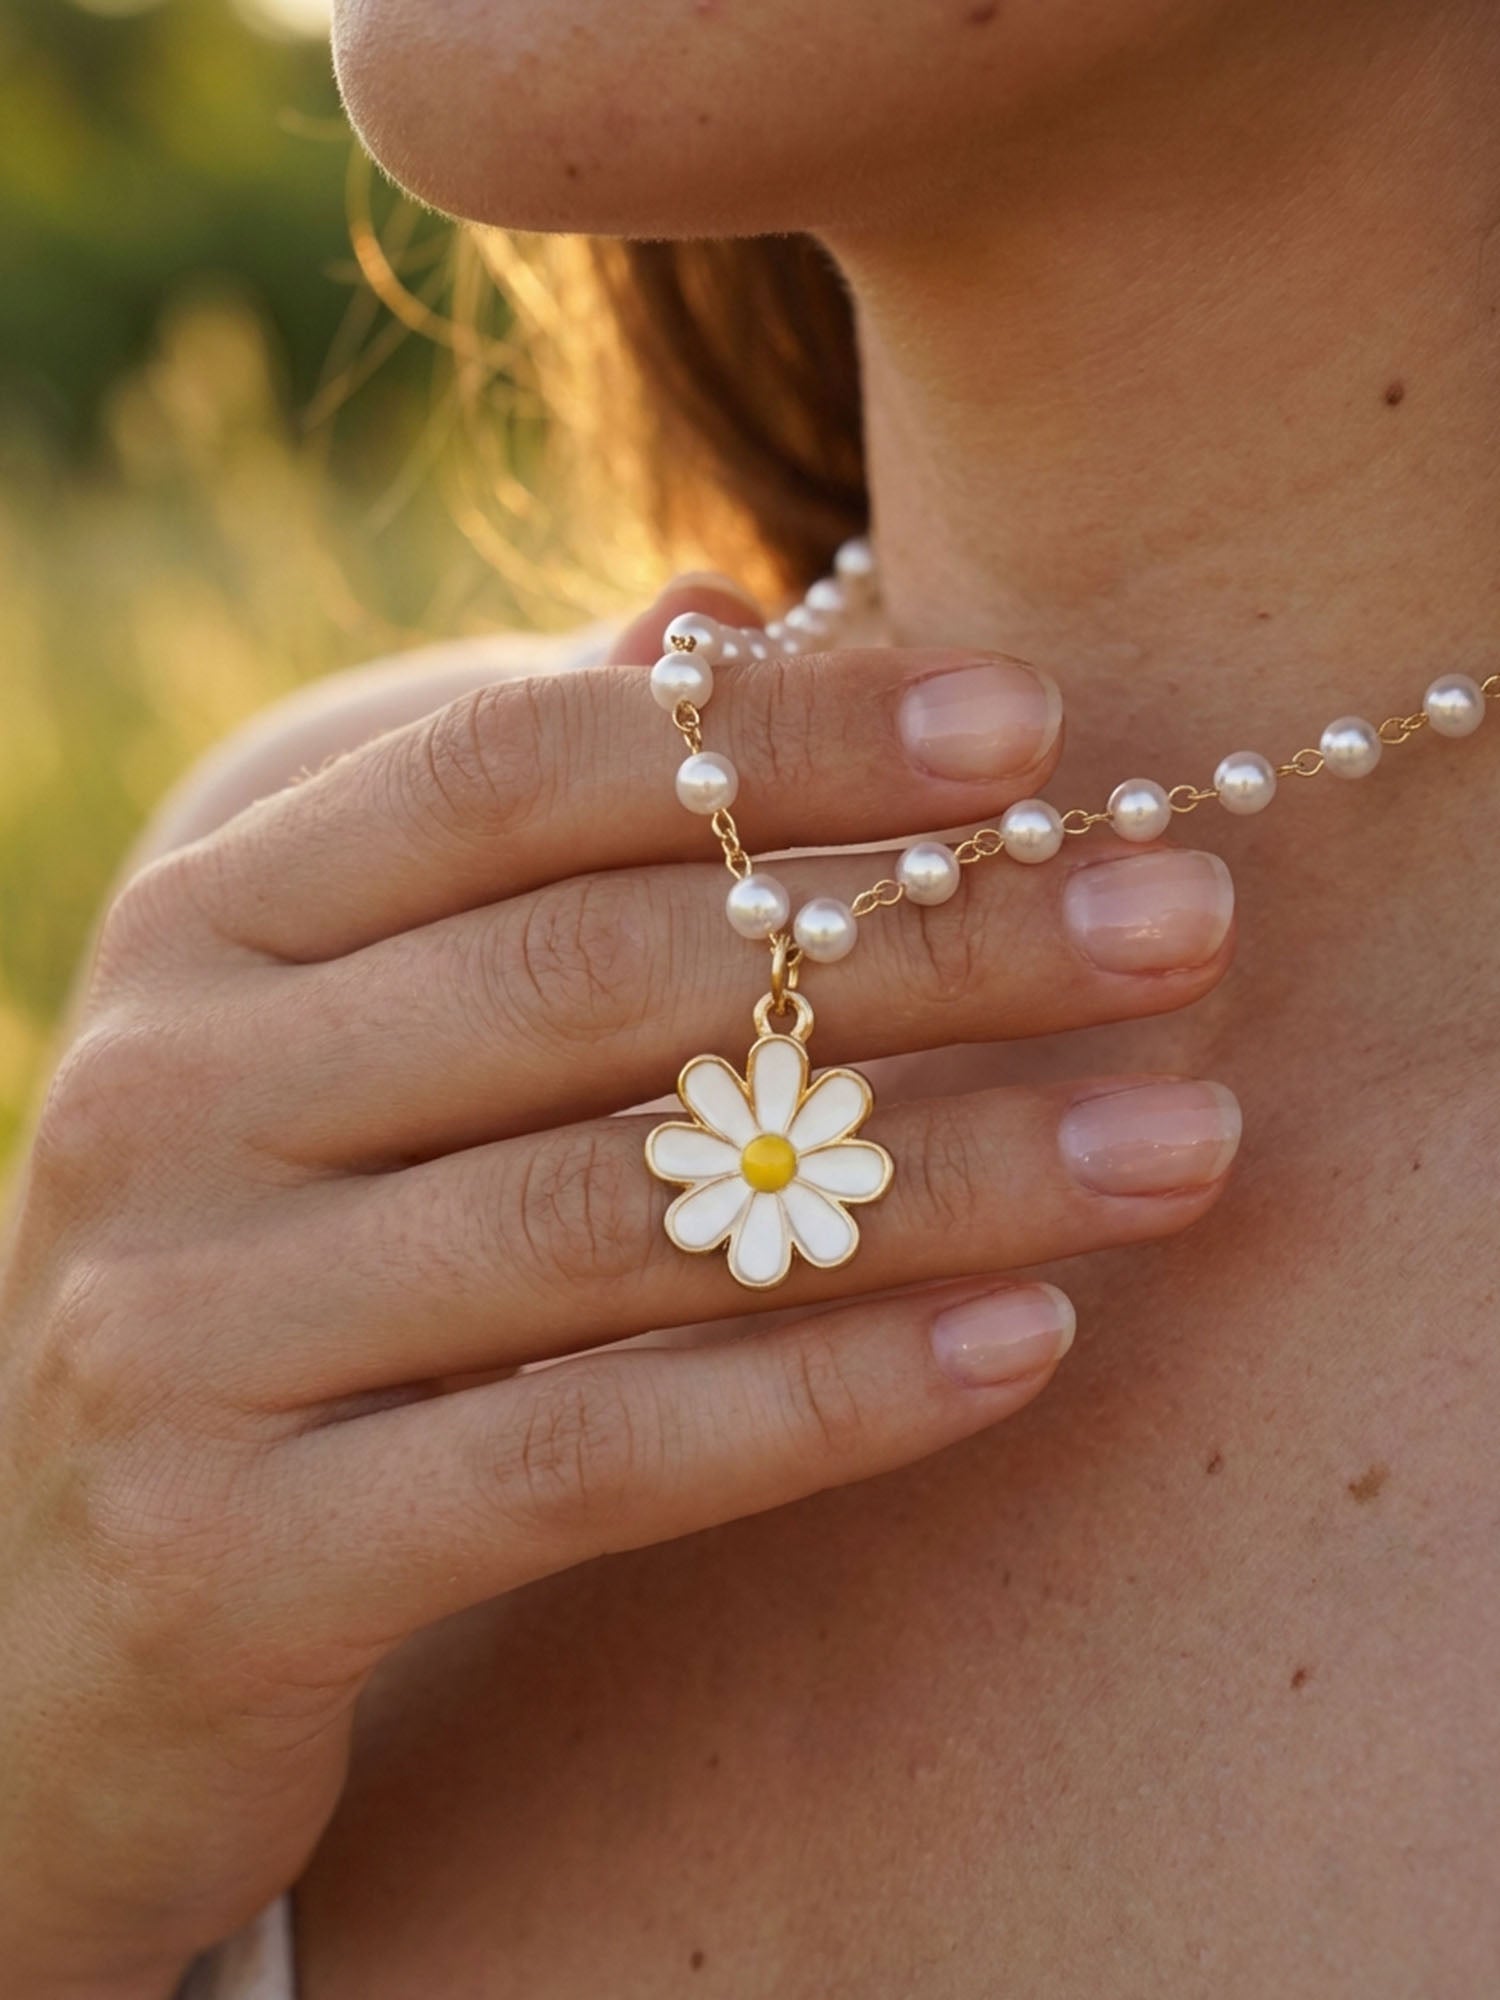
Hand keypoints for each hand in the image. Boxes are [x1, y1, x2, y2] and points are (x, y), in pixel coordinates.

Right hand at [0, 581, 1238, 1995]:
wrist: (48, 1611)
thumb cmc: (282, 1270)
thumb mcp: (358, 1028)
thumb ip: (513, 831)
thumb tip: (706, 620)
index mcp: (213, 928)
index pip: (516, 772)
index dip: (784, 737)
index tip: (1035, 726)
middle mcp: (171, 1094)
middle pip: (596, 976)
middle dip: (920, 941)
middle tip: (1177, 919)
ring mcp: (181, 1326)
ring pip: (616, 1220)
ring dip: (935, 1176)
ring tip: (1175, 1143)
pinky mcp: (231, 1553)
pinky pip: (579, 1459)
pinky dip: (816, 1403)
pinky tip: (1025, 1348)